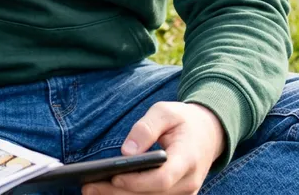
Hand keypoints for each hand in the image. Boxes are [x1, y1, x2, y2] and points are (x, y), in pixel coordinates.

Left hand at [82, 102, 224, 194]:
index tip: (114, 177)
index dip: (138, 181)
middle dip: (119, 192)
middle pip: (152, 194)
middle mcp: (188, 182)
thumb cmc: (183, 120)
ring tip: (92, 189)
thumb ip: (146, 129)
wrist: (209, 132)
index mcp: (188, 159)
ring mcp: (184, 192)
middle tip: (89, 187)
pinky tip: (109, 191)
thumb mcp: (165, 112)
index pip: (163, 178)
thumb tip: (126, 152)